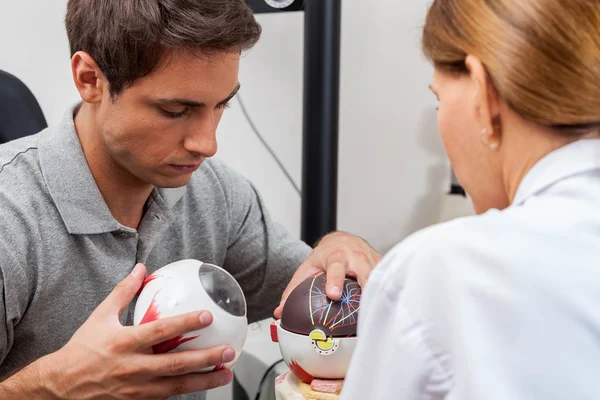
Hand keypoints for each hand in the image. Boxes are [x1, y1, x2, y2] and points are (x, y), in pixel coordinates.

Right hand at [43, 263, 234, 398]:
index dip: (185, 323)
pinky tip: (202, 383)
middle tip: (228, 352)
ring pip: (176, 386)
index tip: (207, 317)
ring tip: (226, 374)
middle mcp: (132, 367)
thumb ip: (123, 292)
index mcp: (124, 342)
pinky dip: (185, 390)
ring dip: (204, 380)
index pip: (160, 331)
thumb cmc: (82, 349)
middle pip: (176, 364)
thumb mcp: (100, 316)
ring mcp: (136, 388)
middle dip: (206, 358)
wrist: (61, 387)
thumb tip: (141, 268)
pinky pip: (166, 396)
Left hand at [274, 232, 380, 318]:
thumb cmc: (325, 256)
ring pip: (378, 276)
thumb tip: (280, 313)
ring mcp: (371, 259)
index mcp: (336, 256)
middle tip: (363, 308)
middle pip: (364, 271)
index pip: (336, 268)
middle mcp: (355, 256)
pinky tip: (387, 306)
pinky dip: (386, 291)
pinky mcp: (381, 264)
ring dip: (378, 293)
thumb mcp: (307, 269)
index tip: (333, 294)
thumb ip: (293, 290)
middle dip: (365, 286)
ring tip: (377, 313)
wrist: (342, 240)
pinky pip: (386, 278)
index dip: (335, 281)